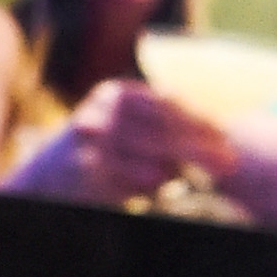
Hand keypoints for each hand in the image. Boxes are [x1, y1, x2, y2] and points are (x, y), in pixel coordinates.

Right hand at [3, 76, 232, 205]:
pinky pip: (128, 175)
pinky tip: (165, 183)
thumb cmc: (100, 151)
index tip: (226, 136)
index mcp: (115, 93)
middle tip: (230, 162)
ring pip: (149, 151)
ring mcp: (92, 139)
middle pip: (162, 126)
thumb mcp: (123, 125)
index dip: (200, 120)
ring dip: (181, 165)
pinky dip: (149, 180)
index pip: (165, 102)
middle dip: (201, 146)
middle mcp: (102, 111)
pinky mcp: (86, 168)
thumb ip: (158, 124)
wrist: (46, 175)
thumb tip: (214, 133)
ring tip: (207, 176)